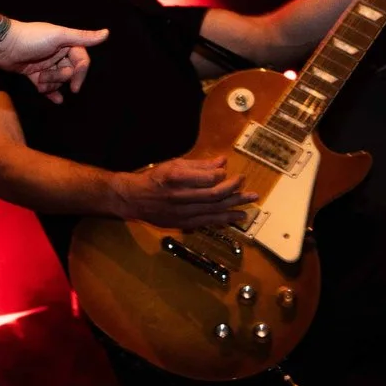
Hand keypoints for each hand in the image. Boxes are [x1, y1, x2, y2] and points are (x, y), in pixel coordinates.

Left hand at [0, 22, 109, 102]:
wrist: (2, 45)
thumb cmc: (31, 38)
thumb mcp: (59, 36)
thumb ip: (82, 37)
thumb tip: (107, 33)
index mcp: (65, 42)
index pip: (81, 61)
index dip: (80, 73)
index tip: (75, 87)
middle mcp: (57, 52)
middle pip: (69, 72)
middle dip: (60, 78)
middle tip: (47, 77)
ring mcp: (45, 63)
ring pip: (57, 80)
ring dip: (51, 84)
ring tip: (40, 81)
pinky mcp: (33, 72)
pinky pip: (46, 85)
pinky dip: (50, 92)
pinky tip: (56, 100)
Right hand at [106, 156, 257, 228]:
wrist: (134, 199)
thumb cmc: (155, 179)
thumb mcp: (174, 165)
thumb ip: (199, 165)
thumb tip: (222, 162)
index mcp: (176, 178)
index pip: (207, 179)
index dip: (221, 176)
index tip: (227, 172)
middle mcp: (179, 196)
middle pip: (214, 196)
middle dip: (234, 191)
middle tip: (247, 187)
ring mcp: (181, 212)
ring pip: (214, 210)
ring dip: (235, 207)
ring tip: (250, 202)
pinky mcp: (183, 223)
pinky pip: (208, 222)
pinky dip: (224, 219)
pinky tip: (237, 217)